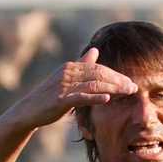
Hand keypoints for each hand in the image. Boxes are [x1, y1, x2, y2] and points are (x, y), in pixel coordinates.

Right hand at [9, 47, 136, 127]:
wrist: (28, 111)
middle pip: (99, 74)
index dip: (115, 75)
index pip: (98, 68)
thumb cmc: (50, 96)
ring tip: (127, 92)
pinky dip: (94, 97)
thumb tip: (95, 50)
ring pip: (93, 84)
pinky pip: (80, 97)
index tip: (130, 81)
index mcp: (70, 67)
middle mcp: (67, 73)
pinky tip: (107, 99)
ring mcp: (63, 86)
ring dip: (113, 88)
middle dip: (118, 80)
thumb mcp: (67, 78)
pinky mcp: (60, 100)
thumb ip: (82, 64)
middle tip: (133, 88)